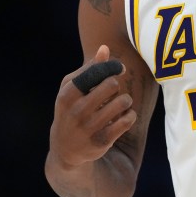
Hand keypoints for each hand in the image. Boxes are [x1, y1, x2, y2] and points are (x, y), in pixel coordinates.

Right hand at [49, 44, 134, 167]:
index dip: (112, 67)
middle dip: (117, 85)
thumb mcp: (73, 88)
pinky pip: (127, 121)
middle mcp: (77, 110)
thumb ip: (89, 68)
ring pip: (123, 102)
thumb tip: (105, 48)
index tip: (118, 70)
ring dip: (126, 101)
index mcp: (68, 94)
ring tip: (120, 104)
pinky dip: (130, 116)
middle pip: (112, 84)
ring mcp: (89, 127)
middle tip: (114, 91)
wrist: (64, 148)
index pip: (97, 71)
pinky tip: (124, 116)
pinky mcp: (102, 141)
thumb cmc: (71, 109)